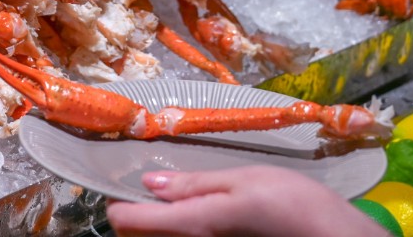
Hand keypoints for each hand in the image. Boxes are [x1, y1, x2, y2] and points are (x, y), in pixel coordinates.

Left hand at [105, 166, 390, 236]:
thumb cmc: (294, 205)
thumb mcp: (243, 180)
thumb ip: (193, 185)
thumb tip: (149, 183)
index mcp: (191, 225)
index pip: (126, 223)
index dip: (118, 202)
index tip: (122, 185)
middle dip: (135, 217)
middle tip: (147, 192)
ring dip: (157, 227)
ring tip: (171, 204)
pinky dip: (178, 233)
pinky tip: (195, 217)